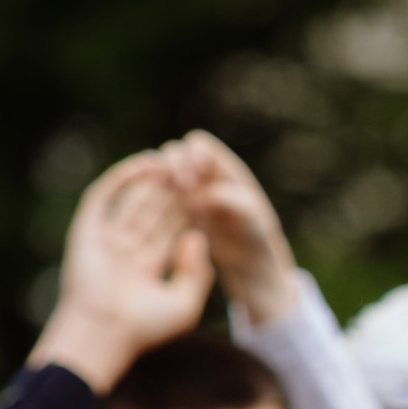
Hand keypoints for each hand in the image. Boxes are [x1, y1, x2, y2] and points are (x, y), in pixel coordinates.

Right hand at [28, 155, 212, 387]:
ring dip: (154, 180)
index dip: (191, 211)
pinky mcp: (87, 228)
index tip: (210, 193)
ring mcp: (106, 238)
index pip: (171, 231)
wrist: (103, 332)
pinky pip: (106, 195)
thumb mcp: (184, 305)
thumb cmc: (144, 328)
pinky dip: (125, 177)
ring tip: (176, 161)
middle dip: (175, 191)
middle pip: (154, 211)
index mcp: (146, 267)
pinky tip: (149, 164)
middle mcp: (125, 250)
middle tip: (195, 168)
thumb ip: (197, 273)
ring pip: (134, 199)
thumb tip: (199, 236)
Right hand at [163, 129, 300, 327]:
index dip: (191, 154)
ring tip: (163, 201)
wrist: (249, 263)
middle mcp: (202, 175)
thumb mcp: (250, 217)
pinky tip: (154, 216)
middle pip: (174, 153)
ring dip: (157, 183)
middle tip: (179, 188)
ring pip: (161, 175)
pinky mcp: (175, 212)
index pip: (199, 145)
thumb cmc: (255, 237)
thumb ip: (227, 200)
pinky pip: (157, 199)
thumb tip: (195, 198)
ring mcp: (186, 193)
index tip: (193, 177)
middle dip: (171, 166)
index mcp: (223, 168)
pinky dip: (152, 201)